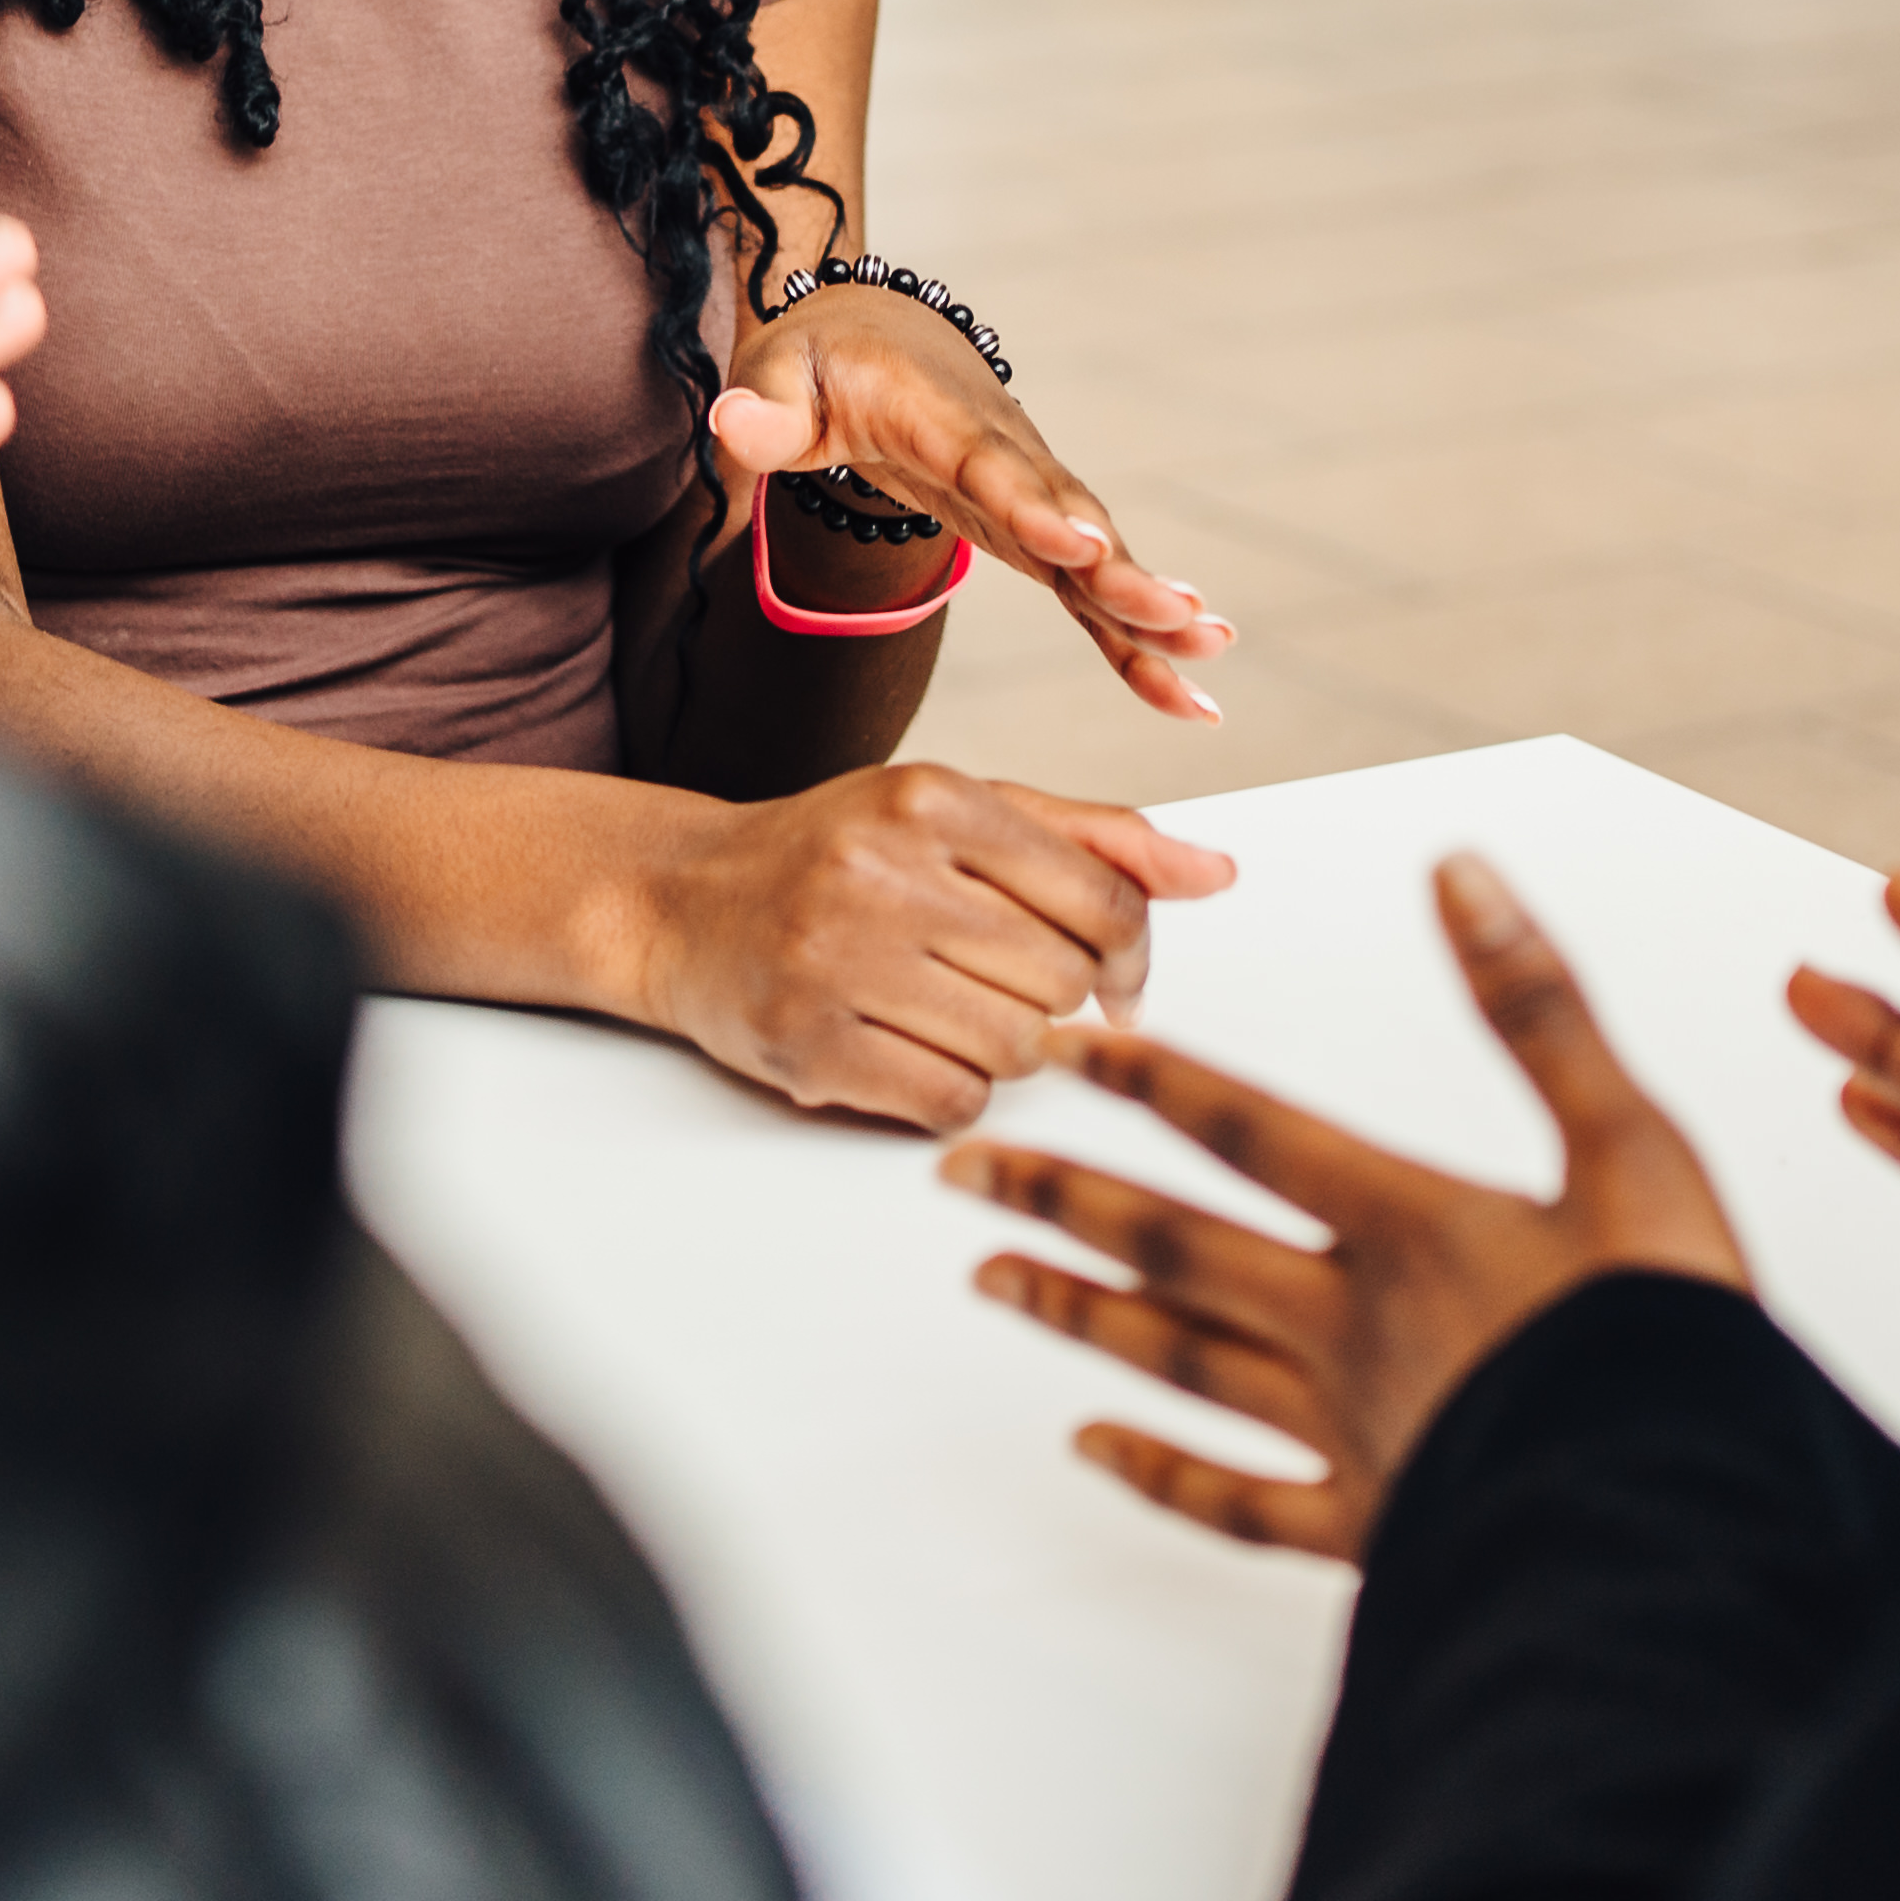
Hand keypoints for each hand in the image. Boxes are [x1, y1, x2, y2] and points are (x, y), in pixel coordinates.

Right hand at [625, 763, 1236, 1131]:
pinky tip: (916, 1055)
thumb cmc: (838, 857)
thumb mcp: (959, 814)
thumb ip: (1091, 840)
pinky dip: (956, 1095)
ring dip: (1010, 1052)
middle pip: (1064, 981)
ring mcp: (837, 959)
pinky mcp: (806, 1043)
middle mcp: (883, 870)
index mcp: (932, 797)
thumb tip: (1219, 873)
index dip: (1134, 956)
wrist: (680, 901)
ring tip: (956, 1018)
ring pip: (1018, 1049)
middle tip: (1007, 990)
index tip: (1119, 983)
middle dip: (1058, 1001)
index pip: (1103, 897)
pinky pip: (952, 1103)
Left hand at [705, 281, 1228, 718]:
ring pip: (1099, 558)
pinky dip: (1139, 640)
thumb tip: (737, 427)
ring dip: (1153, 611)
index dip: (1034, 508)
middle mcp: (1006, 457)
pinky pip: (1092, 593)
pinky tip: (1186, 695)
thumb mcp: (778, 373)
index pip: (991, 467)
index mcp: (941, 418)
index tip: (1078, 545)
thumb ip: (765, 407)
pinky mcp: (1038, 535)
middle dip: (1125, 571)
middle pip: (1071, 518)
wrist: (875, 338)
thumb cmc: (821, 363)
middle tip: (1179, 615)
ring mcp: (1031, 498)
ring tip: (1208, 657)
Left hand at [948, 852, 1748, 1556]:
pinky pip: (1239, 1501)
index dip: (1145, 1079)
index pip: (1247, 1128)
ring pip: (1181, 1360)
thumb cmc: (1671, 1333)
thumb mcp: (1630, 1141)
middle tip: (957, 1168)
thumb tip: (1459, 873)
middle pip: (1175, 1243)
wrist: (1684, 1520)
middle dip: (1058, 1196)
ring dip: (1078, 1312)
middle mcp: (1349, 1322)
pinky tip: (1093, 1449)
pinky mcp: (1370, 1525)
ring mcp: (1348, 1430)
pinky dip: (1160, 1474)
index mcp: (1409, 1223)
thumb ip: (1537, 1007)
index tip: (1051, 1044)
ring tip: (990, 1280)